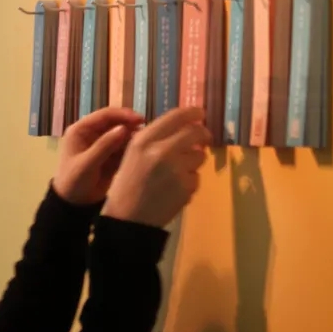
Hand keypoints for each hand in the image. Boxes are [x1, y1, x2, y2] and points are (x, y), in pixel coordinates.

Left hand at [53, 108, 144, 206]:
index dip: (122, 115)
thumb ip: (104, 145)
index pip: (104, 115)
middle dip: (130, 125)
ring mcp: (102, 145)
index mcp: (81, 130)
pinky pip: (124, 147)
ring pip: (121, 135)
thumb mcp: (87, 164)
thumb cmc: (74, 182)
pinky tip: (142, 152)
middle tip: (147, 131)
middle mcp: (92, 134)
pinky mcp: (111, 156)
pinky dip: (132, 148)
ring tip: (146, 142)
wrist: (74, 205)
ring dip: (133, 137)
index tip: (140, 120)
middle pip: (115, 123)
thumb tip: (124, 128)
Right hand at [101, 106, 209, 227]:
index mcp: (145, 139)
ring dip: (194, 162)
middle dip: (203, 134)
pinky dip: (190, 181)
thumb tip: (185, 127)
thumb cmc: (128, 184)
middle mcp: (162, 150)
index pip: (176, 117)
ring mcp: (176, 169)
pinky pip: (197, 177)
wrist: (128, 219)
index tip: (200, 113)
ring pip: (200, 156)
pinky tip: (175, 189)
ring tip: (178, 172)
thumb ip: (155, 138)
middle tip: (204, 138)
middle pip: (196, 133)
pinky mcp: (186, 187)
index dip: (193, 112)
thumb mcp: (133, 153)